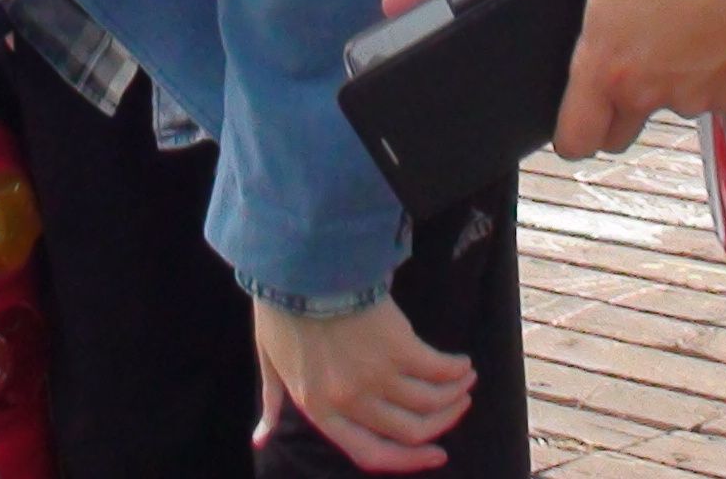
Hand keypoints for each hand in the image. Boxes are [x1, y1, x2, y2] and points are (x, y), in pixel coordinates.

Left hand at [254, 296, 473, 473]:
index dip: (408, 461)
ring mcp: (376, 376)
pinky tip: (461, 361)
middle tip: (460, 406)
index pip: (370, 454)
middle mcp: (351, 402)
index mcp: (320, 411)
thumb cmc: (282, 310)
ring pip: (429, 401)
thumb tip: (260, 440)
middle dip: (443, 422)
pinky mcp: (398, 346)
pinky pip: (437, 368)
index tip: (437, 453)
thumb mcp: (271, 363)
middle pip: (410, 430)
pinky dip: (454, 368)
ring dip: (455, 393)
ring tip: (466, 379)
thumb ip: (272, 402)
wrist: (296, 266)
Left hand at [508, 0, 725, 158]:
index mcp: (607, 68)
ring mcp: (694, 99)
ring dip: (659, 84)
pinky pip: (708, 95)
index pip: (573, 140)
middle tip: (615, 65)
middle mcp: (648, 95)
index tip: (569, 117)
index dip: (565, 134)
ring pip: (664, 108)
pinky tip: (703, 30)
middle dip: (610, 112)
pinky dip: (702, 74)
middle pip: (617, 133)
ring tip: (663, 28)